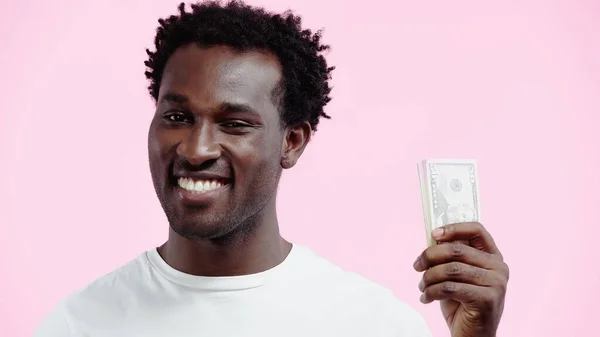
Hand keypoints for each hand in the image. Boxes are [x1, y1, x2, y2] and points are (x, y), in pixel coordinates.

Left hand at [413, 222, 508, 336]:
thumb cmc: (462, 305)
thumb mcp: (456, 276)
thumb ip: (450, 258)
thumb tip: (432, 240)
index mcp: (493, 258)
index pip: (477, 230)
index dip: (453, 228)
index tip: (434, 234)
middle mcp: (499, 268)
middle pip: (457, 249)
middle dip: (430, 256)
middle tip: (417, 266)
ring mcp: (496, 284)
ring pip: (450, 269)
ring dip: (428, 277)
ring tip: (422, 287)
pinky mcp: (487, 299)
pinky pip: (449, 287)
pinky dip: (431, 292)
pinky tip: (426, 298)